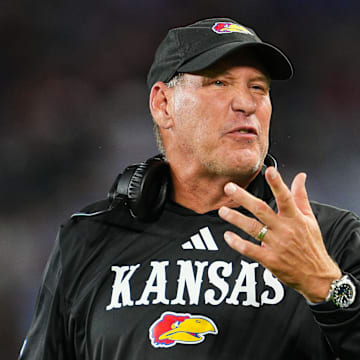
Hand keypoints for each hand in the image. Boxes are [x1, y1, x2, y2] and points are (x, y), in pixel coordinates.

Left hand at [218, 167, 340, 302]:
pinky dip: (237, 243)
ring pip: (252, 228)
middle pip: (261, 210)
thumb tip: (300, 176)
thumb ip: (301, 196)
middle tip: (229, 187)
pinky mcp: (270, 259)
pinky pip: (250, 249)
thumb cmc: (312, 244)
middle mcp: (285, 229)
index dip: (278, 184)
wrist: (316, 276)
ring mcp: (276, 245)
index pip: (286, 197)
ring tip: (222, 210)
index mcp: (295, 218)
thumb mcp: (310, 219)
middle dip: (244, 198)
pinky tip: (227, 235)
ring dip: (236, 218)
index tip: (270, 170)